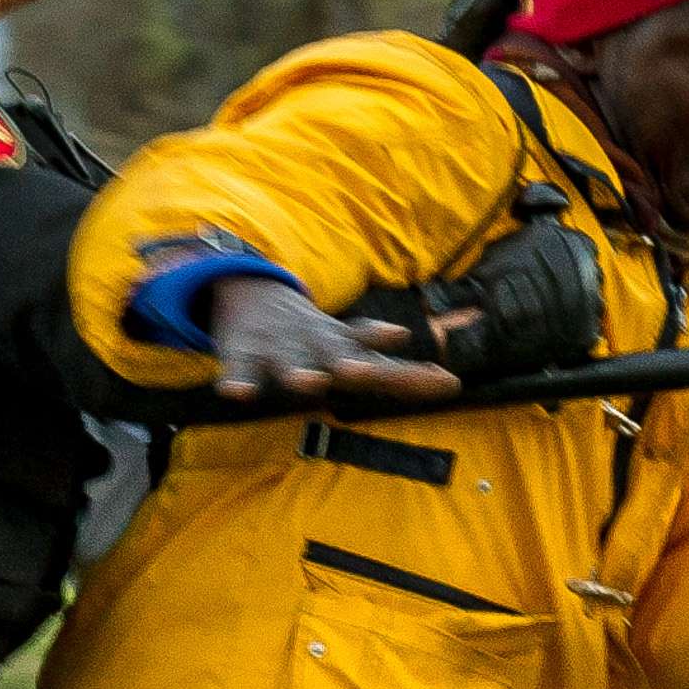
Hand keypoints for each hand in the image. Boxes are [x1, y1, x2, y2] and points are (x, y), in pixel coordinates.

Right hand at [203, 273, 456, 405]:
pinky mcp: (245, 353)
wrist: (255, 294)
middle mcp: (319, 344)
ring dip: (299, 371)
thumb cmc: (316, 335)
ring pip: (291, 361)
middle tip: (364, 375)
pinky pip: (240, 369)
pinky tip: (236, 393)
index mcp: (347, 347)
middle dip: (352, 364)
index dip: (413, 375)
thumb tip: (452, 383)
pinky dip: (238, 380)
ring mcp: (282, 348)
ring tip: (307, 383)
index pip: (386, 363)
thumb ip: (399, 372)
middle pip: (339, 354)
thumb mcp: (356, 349)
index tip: (447, 384)